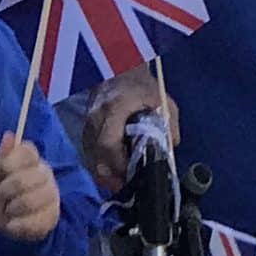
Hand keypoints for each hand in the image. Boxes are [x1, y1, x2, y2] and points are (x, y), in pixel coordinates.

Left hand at [0, 132, 59, 241]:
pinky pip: (35, 222)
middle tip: (0, 195)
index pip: (28, 151)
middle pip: (30, 177)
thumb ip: (0, 158)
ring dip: (12, 208)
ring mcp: (51, 195)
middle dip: (7, 190)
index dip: (11, 161)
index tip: (0, 171)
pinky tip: (12, 223)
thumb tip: (8, 136)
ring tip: (8, 210)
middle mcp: (44, 173)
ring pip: (33, 200)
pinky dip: (17, 225)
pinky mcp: (51, 216)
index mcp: (29, 158)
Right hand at [80, 70, 178, 192]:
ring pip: (91, 160)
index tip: (133, 174)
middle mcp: (95, 118)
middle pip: (97, 158)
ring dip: (107, 175)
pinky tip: (116, 172)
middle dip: (113, 177)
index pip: (108, 143)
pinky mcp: (85, 130)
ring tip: (124, 183)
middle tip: (130, 186)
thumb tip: (170, 151)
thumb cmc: (142, 86)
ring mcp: (87, 124)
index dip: (119, 163)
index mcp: (114, 108)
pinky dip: (102, 167)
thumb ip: (169, 126)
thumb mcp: (163, 101)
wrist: (119, 69)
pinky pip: (90, 155)